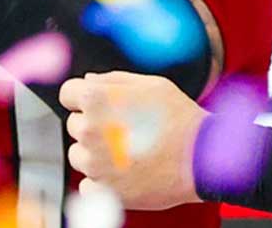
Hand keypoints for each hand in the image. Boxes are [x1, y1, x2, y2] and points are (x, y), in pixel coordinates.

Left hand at [61, 72, 206, 210]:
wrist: (203, 158)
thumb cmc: (180, 119)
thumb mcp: (150, 85)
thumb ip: (113, 80)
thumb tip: (88, 81)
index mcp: (96, 99)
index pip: (68, 94)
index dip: (83, 98)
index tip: (97, 106)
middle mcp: (90, 130)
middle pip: (75, 125)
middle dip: (94, 126)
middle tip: (123, 131)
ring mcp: (95, 163)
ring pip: (79, 155)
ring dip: (95, 155)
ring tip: (127, 153)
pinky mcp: (104, 190)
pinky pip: (88, 184)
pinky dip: (102, 182)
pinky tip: (124, 173)